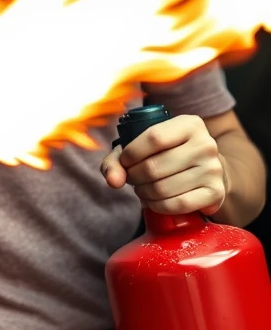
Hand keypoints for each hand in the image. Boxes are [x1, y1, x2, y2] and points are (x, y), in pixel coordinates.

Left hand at [101, 113, 226, 215]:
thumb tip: (113, 181)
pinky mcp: (216, 193)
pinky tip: (155, 201)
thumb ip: (117, 159)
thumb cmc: (167, 154)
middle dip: (134, 176)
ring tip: (143, 188)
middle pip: (154, 166)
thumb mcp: (143, 146)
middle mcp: (206, 144)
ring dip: (144, 192)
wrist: (205, 170)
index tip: (125, 161)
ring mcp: (213, 169)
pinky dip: (158, 206)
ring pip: (163, 188)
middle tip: (133, 178)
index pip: (153, 137)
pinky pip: (178, 204)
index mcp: (190, 124)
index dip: (131, 153)